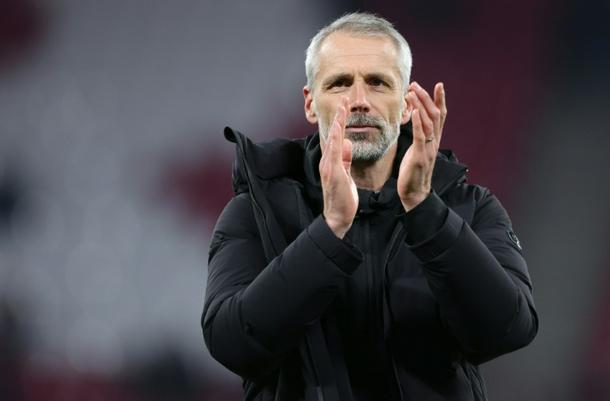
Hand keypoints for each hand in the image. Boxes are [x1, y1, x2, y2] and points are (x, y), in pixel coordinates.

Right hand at [319, 97, 357, 237]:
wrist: (337, 217)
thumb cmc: (343, 199)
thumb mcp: (346, 174)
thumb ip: (345, 159)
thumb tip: (347, 144)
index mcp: (332, 161)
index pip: (337, 137)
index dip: (341, 121)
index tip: (345, 107)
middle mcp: (327, 161)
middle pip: (333, 134)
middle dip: (338, 116)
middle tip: (344, 99)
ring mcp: (328, 166)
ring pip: (332, 140)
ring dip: (337, 123)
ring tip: (342, 108)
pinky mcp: (332, 173)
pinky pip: (334, 153)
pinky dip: (335, 140)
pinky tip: (338, 130)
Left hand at [398, 82, 446, 210]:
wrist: (414, 193)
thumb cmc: (413, 171)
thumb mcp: (417, 149)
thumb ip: (419, 136)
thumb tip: (416, 121)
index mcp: (433, 140)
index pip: (441, 116)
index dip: (440, 100)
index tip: (439, 85)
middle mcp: (434, 142)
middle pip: (435, 114)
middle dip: (427, 97)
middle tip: (416, 85)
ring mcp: (428, 148)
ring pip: (429, 122)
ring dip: (421, 105)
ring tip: (412, 92)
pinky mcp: (420, 156)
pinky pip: (421, 136)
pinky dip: (419, 123)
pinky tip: (415, 111)